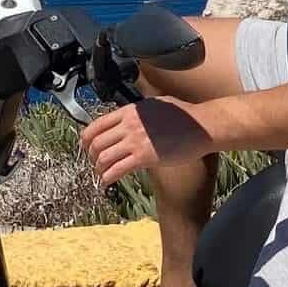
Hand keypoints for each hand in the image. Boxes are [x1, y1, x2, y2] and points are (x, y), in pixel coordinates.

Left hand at [80, 97, 214, 186]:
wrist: (202, 127)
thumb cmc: (185, 116)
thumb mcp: (157, 104)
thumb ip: (139, 111)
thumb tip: (130, 116)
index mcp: (130, 111)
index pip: (97, 124)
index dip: (86, 138)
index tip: (85, 146)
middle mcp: (129, 124)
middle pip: (96, 142)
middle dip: (91, 156)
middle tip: (95, 163)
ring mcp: (136, 141)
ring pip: (104, 157)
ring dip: (99, 168)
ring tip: (101, 174)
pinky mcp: (144, 157)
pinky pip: (117, 169)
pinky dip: (108, 178)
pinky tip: (107, 182)